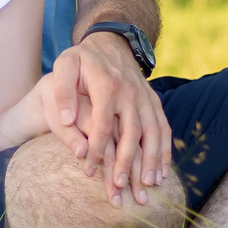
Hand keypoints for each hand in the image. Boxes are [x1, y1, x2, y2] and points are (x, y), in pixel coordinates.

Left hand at [44, 30, 169, 205]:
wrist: (111, 41)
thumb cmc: (83, 59)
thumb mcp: (65, 65)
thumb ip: (62, 91)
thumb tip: (66, 120)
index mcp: (107, 86)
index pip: (102, 125)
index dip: (96, 151)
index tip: (89, 171)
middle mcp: (130, 93)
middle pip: (131, 133)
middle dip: (126, 162)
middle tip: (119, 187)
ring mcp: (145, 98)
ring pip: (153, 133)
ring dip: (152, 160)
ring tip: (148, 185)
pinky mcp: (154, 101)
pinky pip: (163, 128)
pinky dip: (165, 150)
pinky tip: (162, 172)